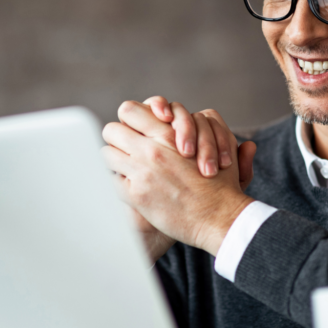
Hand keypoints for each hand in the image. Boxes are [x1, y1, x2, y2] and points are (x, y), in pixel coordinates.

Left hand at [103, 101, 254, 255]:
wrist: (220, 216)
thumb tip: (171, 122)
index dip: (129, 119)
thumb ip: (194, 128)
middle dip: (117, 139)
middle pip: (111, 130)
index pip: (129, 110)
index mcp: (167, 134)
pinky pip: (112, 181)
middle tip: (126, 149)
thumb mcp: (213, 143)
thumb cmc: (221, 182)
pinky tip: (130, 189)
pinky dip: (119, 184)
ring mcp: (141, 172)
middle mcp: (151, 149)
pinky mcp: (136, 195)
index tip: (135, 130)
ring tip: (127, 169)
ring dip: (116, 161)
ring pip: (107, 154)